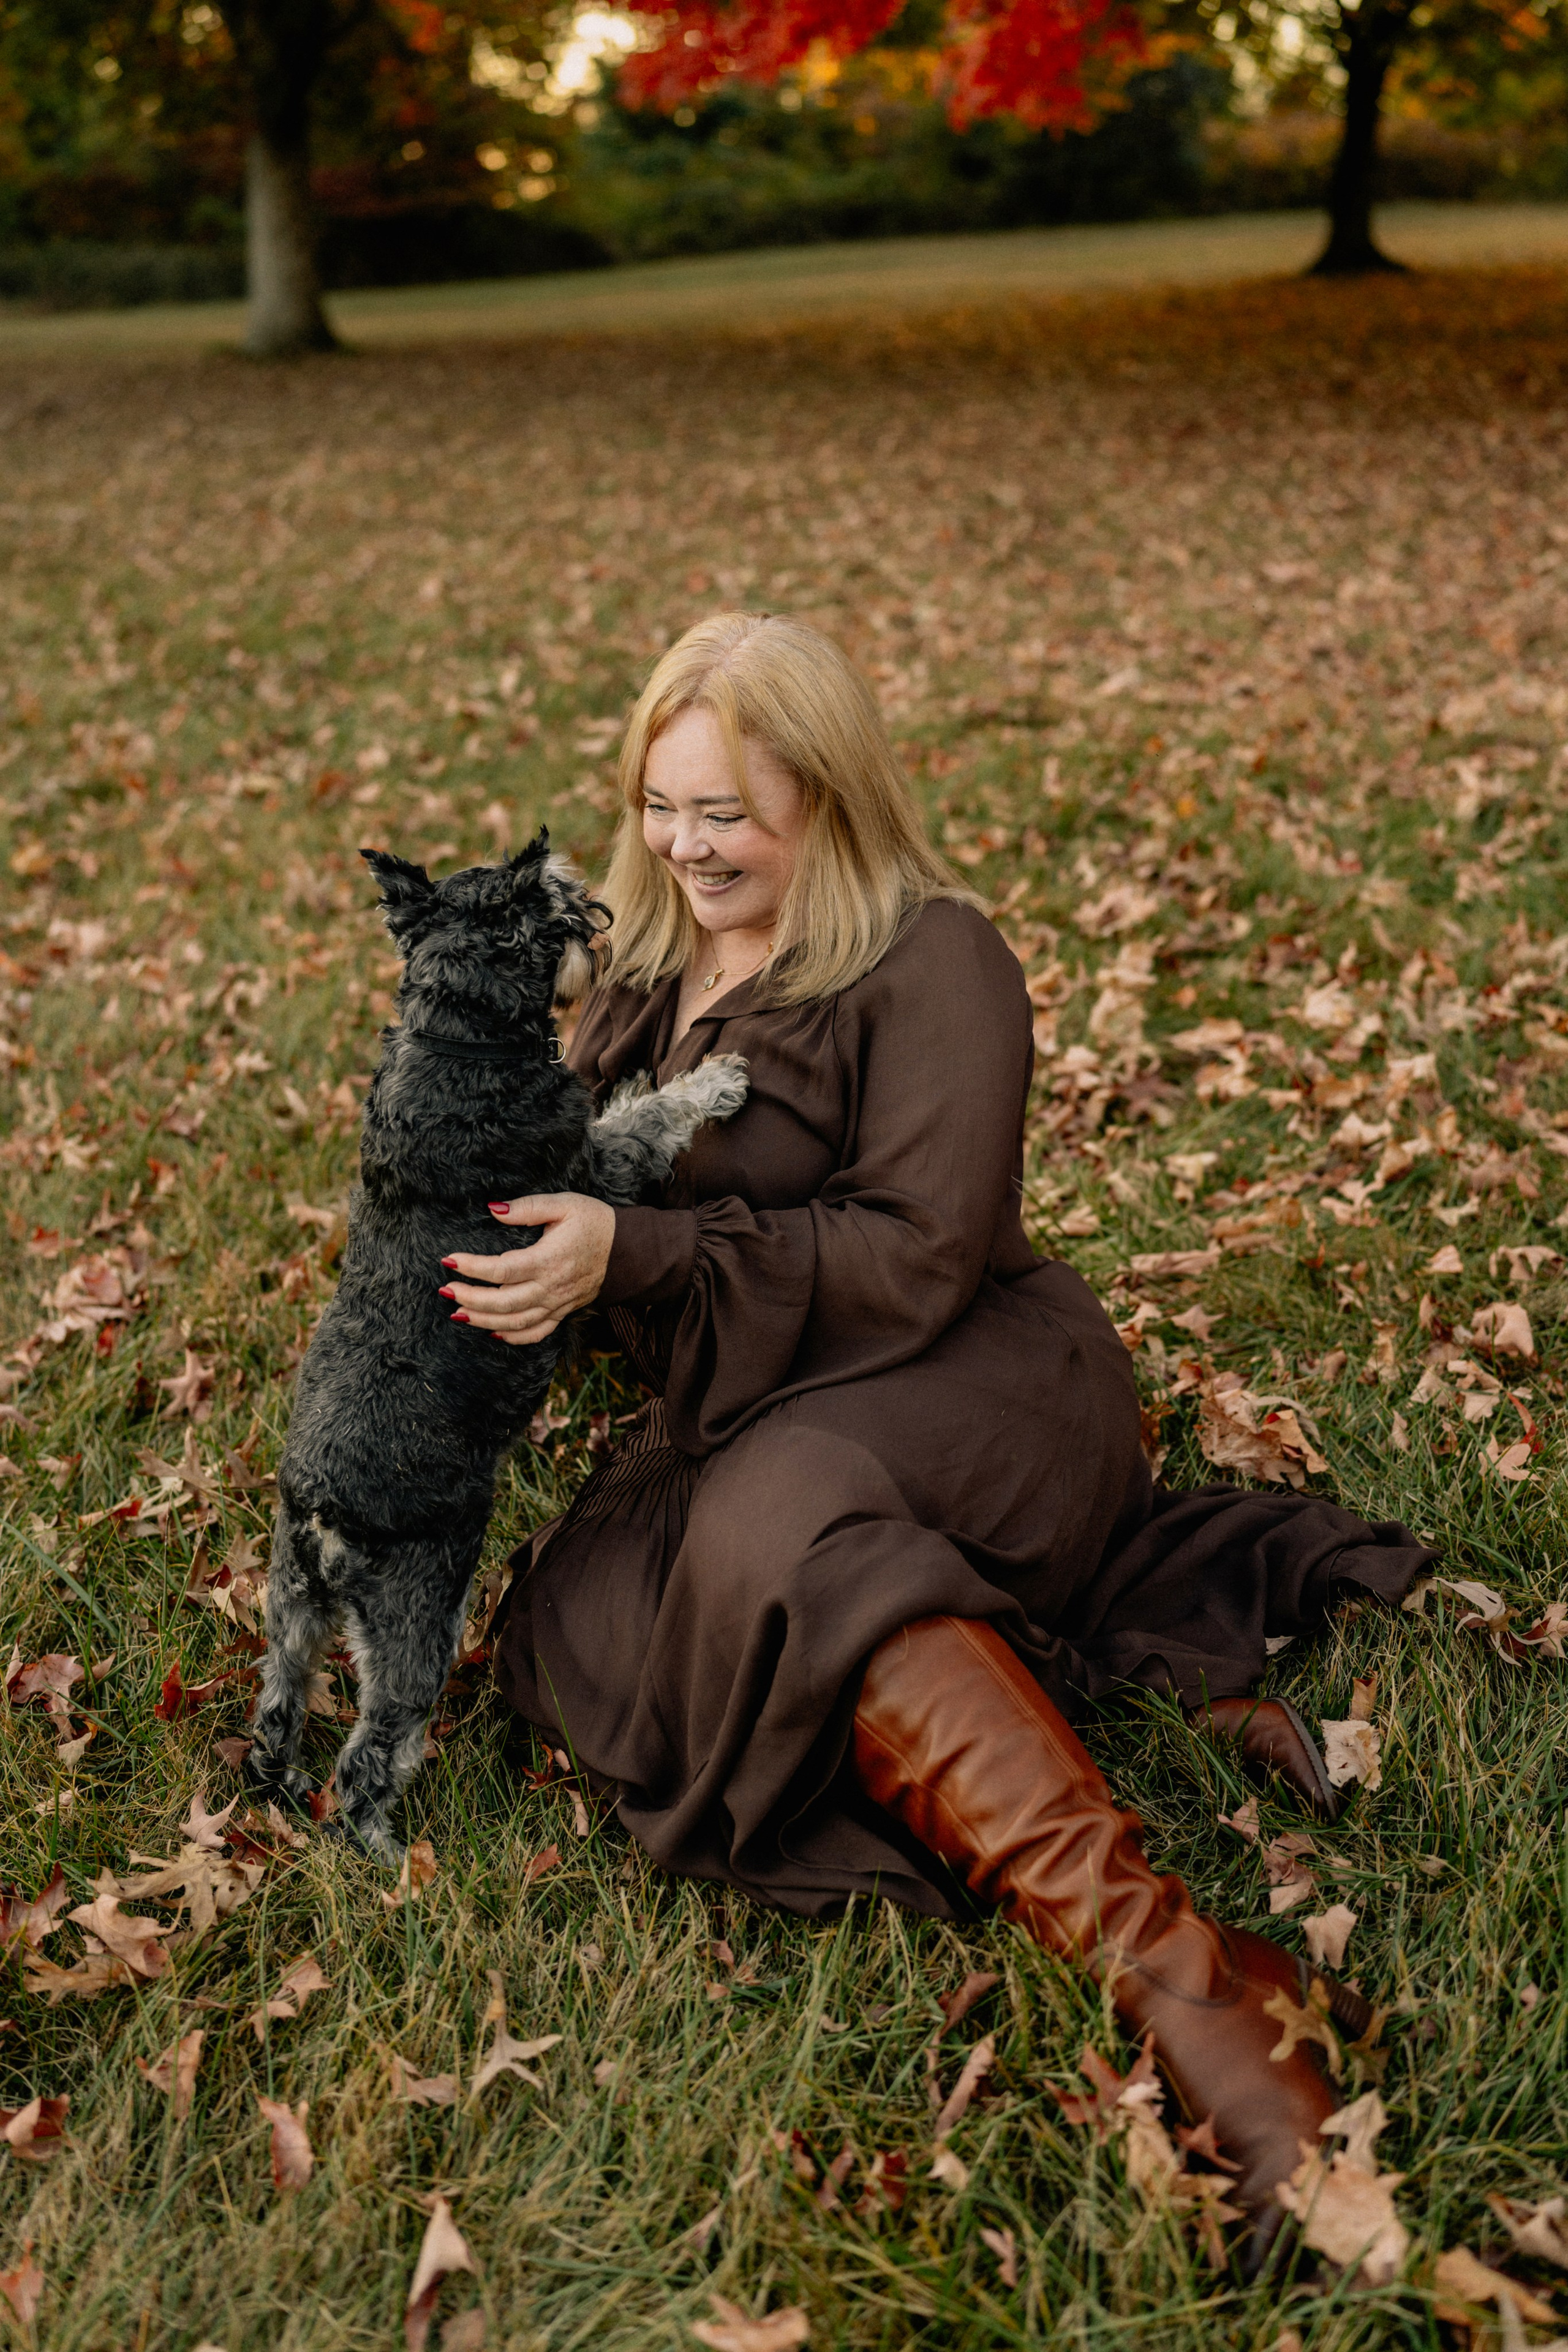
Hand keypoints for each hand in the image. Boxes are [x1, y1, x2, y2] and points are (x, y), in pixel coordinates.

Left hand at [439, 1193, 614, 1346]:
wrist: (628, 1249)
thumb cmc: (593, 1222)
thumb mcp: (563, 1204)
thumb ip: (527, 1207)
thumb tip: (493, 1210)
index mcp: (549, 1259)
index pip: (502, 1269)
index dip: (473, 1267)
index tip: (449, 1260)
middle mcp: (552, 1287)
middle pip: (503, 1302)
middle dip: (470, 1299)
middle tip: (445, 1290)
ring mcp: (558, 1304)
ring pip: (515, 1322)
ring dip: (483, 1320)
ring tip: (458, 1313)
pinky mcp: (563, 1312)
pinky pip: (536, 1332)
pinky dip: (513, 1337)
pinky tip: (492, 1332)